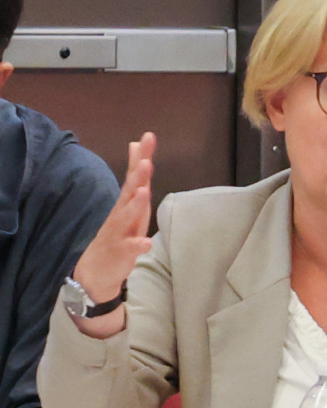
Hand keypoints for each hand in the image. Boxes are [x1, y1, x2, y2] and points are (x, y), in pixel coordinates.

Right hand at [72, 132, 156, 302]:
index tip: (148, 137)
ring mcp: (119, 233)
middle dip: (138, 177)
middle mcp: (121, 214)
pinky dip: (138, 245)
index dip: (142, 157)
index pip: (135, 176)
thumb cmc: (120, 233)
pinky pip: (129, 249)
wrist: (96, 270)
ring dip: (135, 206)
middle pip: (130, 193)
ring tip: (143, 192)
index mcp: (127, 203)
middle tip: (146, 161)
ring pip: (126, 218)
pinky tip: (146, 242)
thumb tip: (137, 147)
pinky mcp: (120, 254)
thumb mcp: (130, 204)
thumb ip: (136, 178)